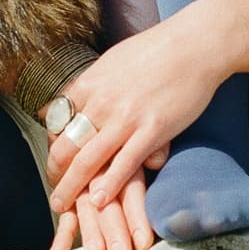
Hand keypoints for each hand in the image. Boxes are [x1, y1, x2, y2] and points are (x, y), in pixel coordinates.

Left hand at [40, 13, 229, 245]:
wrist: (196, 44)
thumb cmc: (157, 49)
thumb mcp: (112, 60)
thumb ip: (92, 83)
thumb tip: (69, 97)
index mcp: (89, 83)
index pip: (57, 123)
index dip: (52, 147)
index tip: (53, 163)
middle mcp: (101, 103)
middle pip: (65, 146)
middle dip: (55, 173)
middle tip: (53, 190)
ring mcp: (126, 118)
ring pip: (88, 160)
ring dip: (71, 188)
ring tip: (61, 205)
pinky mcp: (152, 131)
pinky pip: (124, 164)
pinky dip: (108, 185)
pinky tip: (98, 202)